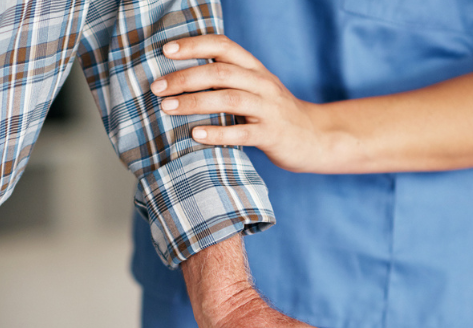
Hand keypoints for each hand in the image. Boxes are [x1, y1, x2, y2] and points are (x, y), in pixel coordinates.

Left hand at [152, 35, 343, 173]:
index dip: (194, 45)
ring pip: (229, 98)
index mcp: (255, 69)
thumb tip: (180, 77)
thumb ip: (227, 80)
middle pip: (220, 71)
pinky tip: (195, 134)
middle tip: (157, 87)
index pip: (223, 46)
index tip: (166, 51)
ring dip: (194, 102)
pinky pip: (243, 132)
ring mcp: (269, 109)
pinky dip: (217, 133)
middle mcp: (262, 83)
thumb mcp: (255, 88)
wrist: (316, 137)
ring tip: (167, 108)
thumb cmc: (275, 114)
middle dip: (184, 77)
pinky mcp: (273, 135)